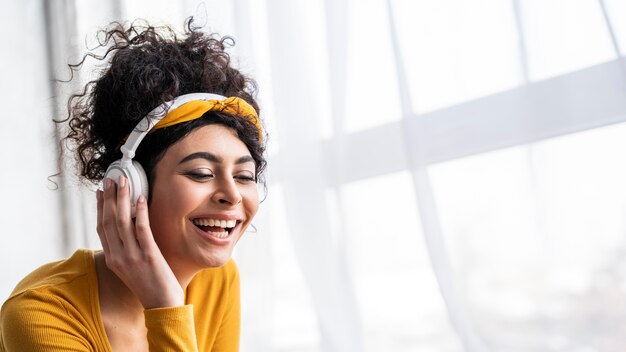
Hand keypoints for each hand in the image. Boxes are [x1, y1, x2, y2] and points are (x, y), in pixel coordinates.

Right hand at [96, 176, 184, 308]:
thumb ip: (126, 249)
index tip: (101, 191)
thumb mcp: (131, 267)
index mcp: (112, 259)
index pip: (101, 228)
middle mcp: (118, 257)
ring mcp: (132, 257)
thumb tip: (128, 227)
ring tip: (124, 182)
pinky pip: (142, 230)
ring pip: (123, 222)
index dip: (100, 208)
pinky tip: (142, 199)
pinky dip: (141, 213)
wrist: (162, 304)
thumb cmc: (150, 284)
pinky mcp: (148, 256)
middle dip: (110, 198)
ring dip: (123, 200)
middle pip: (109, 221)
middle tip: (111, 180)